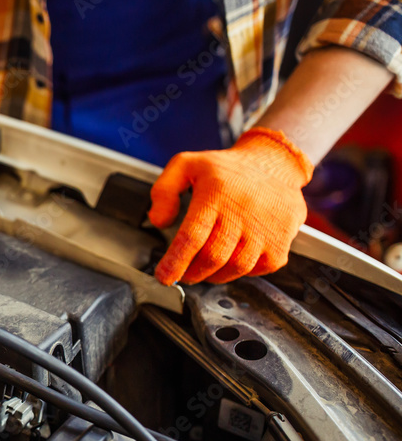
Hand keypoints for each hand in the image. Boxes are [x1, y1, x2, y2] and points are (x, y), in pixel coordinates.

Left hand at [148, 128, 313, 284]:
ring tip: (204, 268)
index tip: (164, 277)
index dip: (176, 261)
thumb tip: (158, 221)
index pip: (193, 236)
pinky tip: (232, 259)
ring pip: (236, 267)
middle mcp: (243, 212)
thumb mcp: (186, 165)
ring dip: (215, 275)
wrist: (275, 163)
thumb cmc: (226, 169)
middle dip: (192, 273)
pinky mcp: (282, 241)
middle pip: (213, 257)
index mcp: (216, 194)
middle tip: (183, 274)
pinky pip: (258, 269)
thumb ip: (164, 190)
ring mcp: (266, 229)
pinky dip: (241, 272)